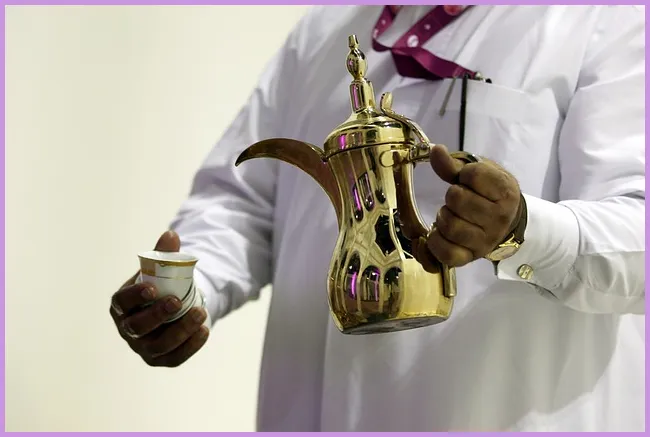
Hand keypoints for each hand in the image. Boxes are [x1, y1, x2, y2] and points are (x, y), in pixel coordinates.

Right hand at [110, 231, 208, 366]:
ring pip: (158, 346)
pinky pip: (175, 357)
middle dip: (158, 315)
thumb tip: (171, 235)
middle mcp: (128, 329)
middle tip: (177, 301)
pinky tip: (204, 330)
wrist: (174, 308)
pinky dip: (191, 345)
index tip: (152, 288)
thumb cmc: (161, 287)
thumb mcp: (160, 270)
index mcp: (122, 305)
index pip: (122, 303)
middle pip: (138, 327)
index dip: (134, 297)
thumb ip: (164, 255)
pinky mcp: (162, 359)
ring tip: (200, 313)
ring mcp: (144, 347)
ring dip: (180, 330)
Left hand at [414, 145, 521, 268]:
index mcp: (505, 191)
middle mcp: (499, 218)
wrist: (506, 223)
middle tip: (457, 199)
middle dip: (452, 196)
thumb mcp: (479, 172)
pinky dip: (435, 241)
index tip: (468, 180)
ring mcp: (485, 241)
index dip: (464, 174)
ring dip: (442, 217)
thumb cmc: (489, 194)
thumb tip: (435, 150)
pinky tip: (438, 233)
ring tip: (450, 215)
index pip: (473, 175)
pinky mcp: (470, 258)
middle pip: (457, 199)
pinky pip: (445, 253)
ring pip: (450, 226)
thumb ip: (455, 163)